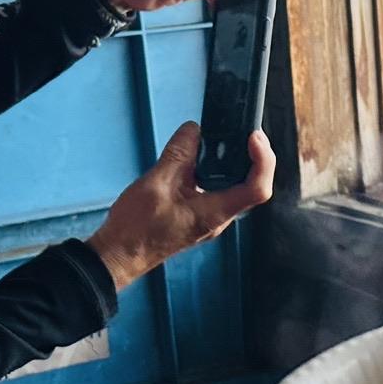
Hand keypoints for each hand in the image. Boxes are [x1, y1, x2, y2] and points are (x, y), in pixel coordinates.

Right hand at [86, 123, 274, 289]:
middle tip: (243, 128)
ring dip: (234, 160)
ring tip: (225, 136)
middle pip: (251, 183)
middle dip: (252, 153)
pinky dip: (215, 168)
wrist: (119, 255)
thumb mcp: (156, 183)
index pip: (257, 188)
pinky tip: (200, 155)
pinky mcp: (198, 213)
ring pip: (234, 185)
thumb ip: (179, 154)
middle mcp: (219, 216)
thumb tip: (193, 129)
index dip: (263, 159)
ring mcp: (209, 216)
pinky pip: (217, 188)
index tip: (253, 136)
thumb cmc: (136, 229)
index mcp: (215, 212)